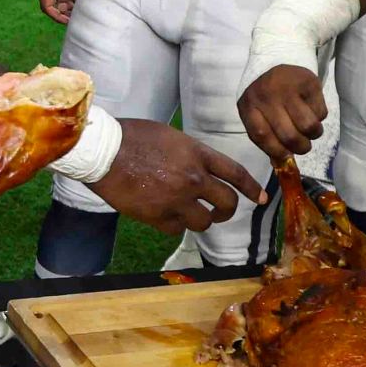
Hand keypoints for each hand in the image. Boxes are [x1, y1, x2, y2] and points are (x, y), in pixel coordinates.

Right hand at [89, 120, 264, 234]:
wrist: (104, 153)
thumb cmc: (132, 137)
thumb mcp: (170, 136)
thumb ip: (190, 154)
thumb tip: (198, 169)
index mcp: (197, 154)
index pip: (236, 174)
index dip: (251, 188)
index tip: (260, 199)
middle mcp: (194, 178)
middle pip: (227, 202)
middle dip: (228, 211)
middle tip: (221, 213)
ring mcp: (177, 200)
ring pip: (204, 222)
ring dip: (201, 220)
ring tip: (190, 216)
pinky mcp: (159, 217)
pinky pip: (178, 230)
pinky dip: (175, 225)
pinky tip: (165, 217)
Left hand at [238, 65, 328, 160]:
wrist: (277, 54)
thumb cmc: (264, 91)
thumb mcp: (254, 109)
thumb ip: (264, 134)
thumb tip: (281, 164)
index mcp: (249, 104)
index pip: (262, 135)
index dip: (276, 151)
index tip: (285, 156)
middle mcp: (268, 96)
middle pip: (289, 135)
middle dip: (300, 148)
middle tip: (303, 146)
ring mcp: (289, 88)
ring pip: (309, 126)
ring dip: (313, 135)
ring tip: (309, 131)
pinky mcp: (309, 83)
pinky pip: (321, 113)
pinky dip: (319, 118)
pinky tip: (311, 109)